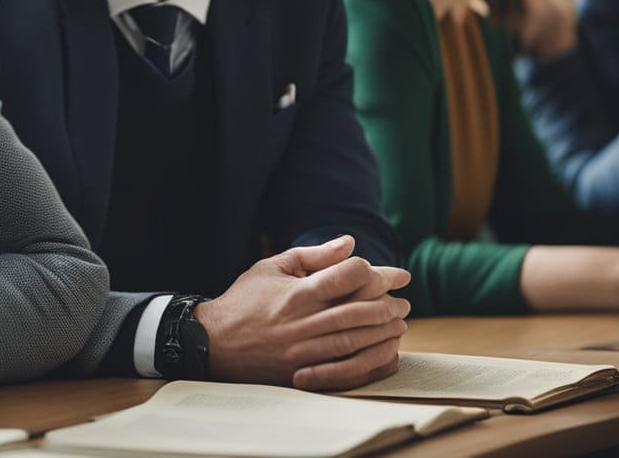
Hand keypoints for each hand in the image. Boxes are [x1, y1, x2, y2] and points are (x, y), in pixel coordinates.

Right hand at [194, 235, 410, 390]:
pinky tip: (386, 353)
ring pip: (357, 341)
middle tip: (405, 301)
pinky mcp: (304, 375)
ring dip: (385, 331)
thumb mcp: (272, 267)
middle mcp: (303, 322)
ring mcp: (304, 352)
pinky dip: (373, 363)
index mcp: (297, 293)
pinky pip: (348, 371)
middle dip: (388, 303)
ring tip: (399, 323)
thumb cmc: (245, 300)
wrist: (214, 342)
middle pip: (359, 310)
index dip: (375, 271)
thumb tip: (350, 243)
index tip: (393, 274)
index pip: (348, 276)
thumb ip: (313, 255)